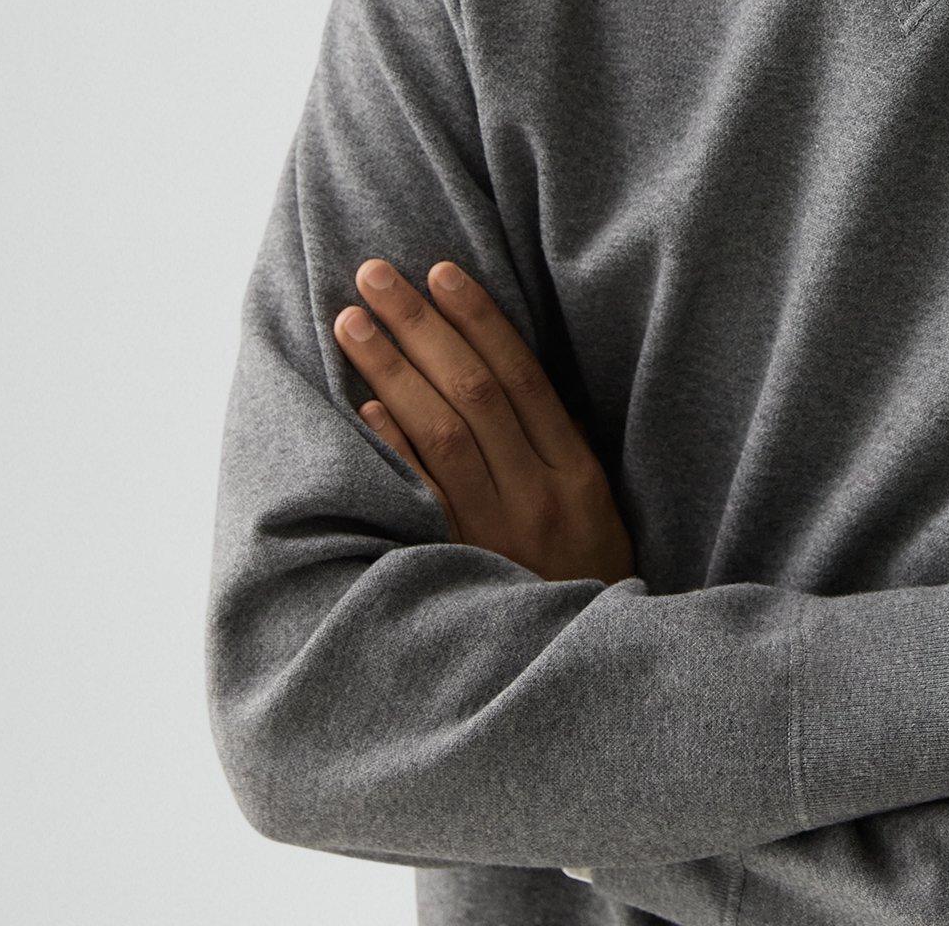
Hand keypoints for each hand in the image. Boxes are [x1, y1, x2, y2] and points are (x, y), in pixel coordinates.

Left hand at [332, 257, 635, 586]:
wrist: (579, 677)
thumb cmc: (582, 584)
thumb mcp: (595, 513)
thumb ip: (553, 452)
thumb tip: (493, 376)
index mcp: (578, 474)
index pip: (524, 377)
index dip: (480, 320)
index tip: (441, 272)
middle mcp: (538, 495)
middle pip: (474, 392)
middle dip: (421, 326)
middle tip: (375, 274)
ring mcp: (497, 533)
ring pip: (442, 434)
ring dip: (392, 370)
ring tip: (354, 322)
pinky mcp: (459, 568)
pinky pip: (422, 499)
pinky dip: (394, 449)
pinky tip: (364, 408)